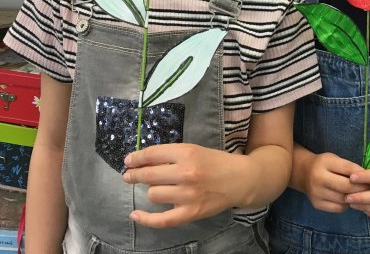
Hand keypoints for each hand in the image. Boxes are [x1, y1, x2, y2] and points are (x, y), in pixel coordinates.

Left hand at [122, 143, 250, 227]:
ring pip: (153, 194)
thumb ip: (172, 155)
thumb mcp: (195, 150)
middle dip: (134, 175)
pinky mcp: (190, 213)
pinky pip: (161, 220)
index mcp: (188, 153)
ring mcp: (188, 195)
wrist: (241, 180)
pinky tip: (135, 215)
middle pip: (149, 175)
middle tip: (129, 175)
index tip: (128, 161)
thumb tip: (142, 161)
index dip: (137, 158)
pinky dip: (145, 219)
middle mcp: (186, 173)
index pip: (153, 154)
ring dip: (152, 190)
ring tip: (158, 187)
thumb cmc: (217, 162)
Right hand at [302, 152, 368, 213]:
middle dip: (362, 188)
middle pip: (346, 186)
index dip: (363, 175)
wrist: (303, 173)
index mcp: (325, 162)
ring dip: (355, 198)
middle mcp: (319, 178)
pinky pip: (338, 208)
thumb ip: (350, 168)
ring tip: (362, 194)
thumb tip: (369, 179)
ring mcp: (316, 193)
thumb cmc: (325, 165)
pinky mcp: (317, 204)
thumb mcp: (336, 159)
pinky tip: (349, 199)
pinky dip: (346, 205)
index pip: (349, 169)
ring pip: (343, 199)